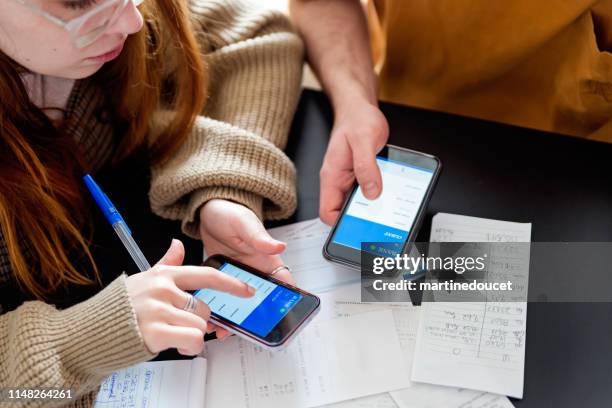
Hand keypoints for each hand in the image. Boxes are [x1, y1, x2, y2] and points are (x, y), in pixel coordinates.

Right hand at [125, 239, 254, 355]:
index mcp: (164, 275)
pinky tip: (175, 344)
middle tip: (179, 326)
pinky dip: (189, 347)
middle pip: (205, 309)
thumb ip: (166, 264)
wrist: (92, 331)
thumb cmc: (120, 306)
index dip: (231, 284)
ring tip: (172, 336)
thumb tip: (177, 245)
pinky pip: (193, 340)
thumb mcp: (144, 279)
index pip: (207, 275)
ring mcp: (159, 310)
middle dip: (197, 322)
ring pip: (200, 326)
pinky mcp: (156, 332)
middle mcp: (163, 290)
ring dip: (191, 337)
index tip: (247, 291)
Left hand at [199, 199, 294, 338]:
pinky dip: (216, 310)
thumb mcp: (245, 224)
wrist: (208, 213)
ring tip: (220, 329)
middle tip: (245, 330)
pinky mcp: (220, 281)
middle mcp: (254, 273)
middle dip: (254, 318)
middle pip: (261, 301)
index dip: (285, 300)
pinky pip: (221, 300)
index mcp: (267, 260)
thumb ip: (259, 238)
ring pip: (239, 305)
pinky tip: (207, 317)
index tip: (281, 315)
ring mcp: (237, 279)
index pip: (283, 284)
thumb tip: (279, 247)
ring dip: (232, 318)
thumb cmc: (231, 214)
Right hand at [319, 99, 388, 224]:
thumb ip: (367, 167)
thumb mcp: (364, 140)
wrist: (359, 108)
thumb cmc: (357, 119)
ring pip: (357, 205)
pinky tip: (390, 194)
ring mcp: (349, 180)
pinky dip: (378, 196)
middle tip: (378, 222)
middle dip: (359, 220)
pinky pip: (367, 193)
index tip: (357, 226)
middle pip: (343, 213)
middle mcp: (338, 181)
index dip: (340, 224)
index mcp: (331, 176)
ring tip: (386, 209)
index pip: (327, 212)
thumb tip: (372, 192)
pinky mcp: (361, 177)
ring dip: (371, 208)